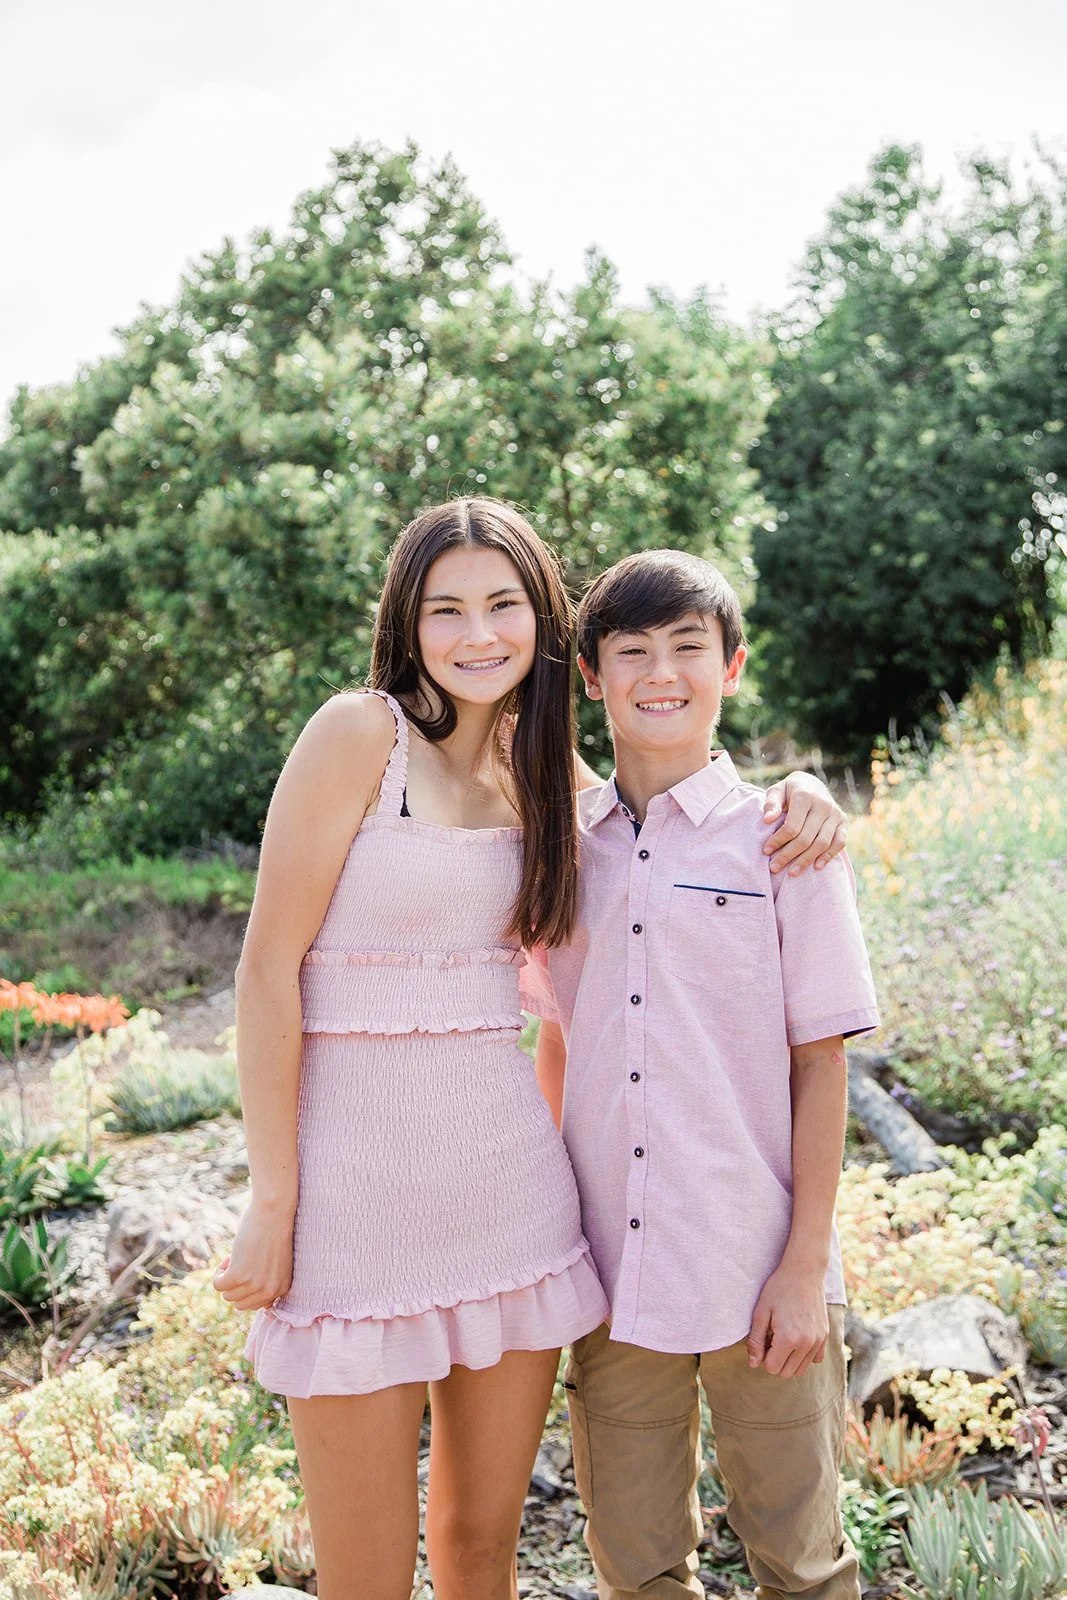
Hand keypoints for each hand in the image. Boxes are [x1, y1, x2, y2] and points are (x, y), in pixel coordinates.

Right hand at [212, 1197, 294, 1312]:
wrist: (274, 1211)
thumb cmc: (274, 1231)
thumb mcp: (276, 1263)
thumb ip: (268, 1283)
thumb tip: (257, 1304)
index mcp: (281, 1289)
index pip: (255, 1305)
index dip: (247, 1287)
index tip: (251, 1269)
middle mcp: (269, 1291)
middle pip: (240, 1304)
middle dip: (237, 1285)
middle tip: (243, 1262)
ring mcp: (254, 1285)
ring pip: (228, 1295)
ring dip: (228, 1277)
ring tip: (238, 1256)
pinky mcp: (238, 1275)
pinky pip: (218, 1285)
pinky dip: (219, 1272)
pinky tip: (230, 1256)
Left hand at [746, 1263, 828, 1377]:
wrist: (804, 1271)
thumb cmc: (778, 1289)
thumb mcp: (761, 1312)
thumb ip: (755, 1341)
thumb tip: (754, 1364)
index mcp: (788, 1339)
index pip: (772, 1368)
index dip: (764, 1356)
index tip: (764, 1338)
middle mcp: (806, 1344)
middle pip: (786, 1372)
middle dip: (775, 1360)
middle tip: (772, 1337)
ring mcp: (818, 1341)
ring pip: (801, 1369)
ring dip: (789, 1360)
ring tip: (784, 1337)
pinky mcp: (825, 1336)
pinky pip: (815, 1359)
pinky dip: (804, 1355)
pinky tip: (797, 1337)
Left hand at [762, 773, 846, 874]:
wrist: (812, 784)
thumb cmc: (789, 792)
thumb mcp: (777, 791)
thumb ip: (771, 804)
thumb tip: (767, 819)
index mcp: (804, 795)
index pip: (792, 826)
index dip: (778, 841)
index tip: (766, 851)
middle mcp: (823, 804)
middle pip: (806, 838)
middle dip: (788, 855)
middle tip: (774, 867)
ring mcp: (835, 814)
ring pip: (822, 843)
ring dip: (806, 860)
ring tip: (792, 873)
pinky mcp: (843, 822)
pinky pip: (840, 843)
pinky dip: (829, 856)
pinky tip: (816, 866)